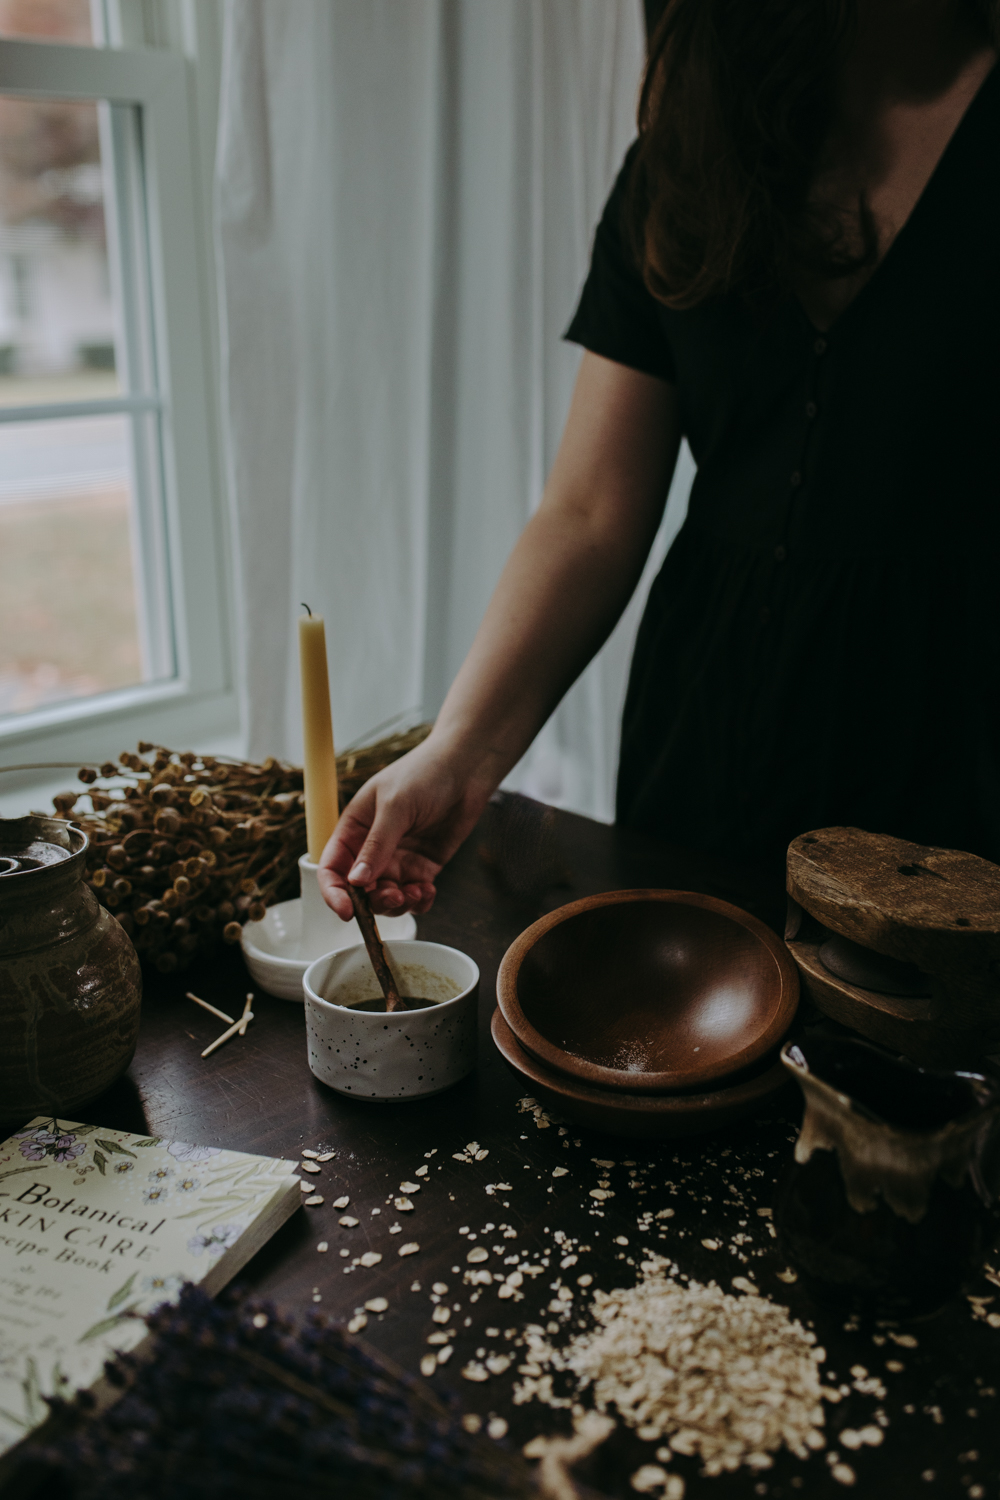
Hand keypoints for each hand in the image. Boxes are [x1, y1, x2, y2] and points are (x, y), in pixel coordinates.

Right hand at [316, 737, 495, 918]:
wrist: (465, 767)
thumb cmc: (424, 773)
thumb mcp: (395, 806)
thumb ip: (377, 845)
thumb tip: (356, 881)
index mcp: (354, 829)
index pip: (332, 868)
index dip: (334, 893)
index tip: (347, 911)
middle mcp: (372, 848)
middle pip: (360, 891)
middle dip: (374, 901)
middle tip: (395, 897)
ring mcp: (399, 859)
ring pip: (387, 898)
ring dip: (398, 904)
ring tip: (416, 892)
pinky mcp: (423, 867)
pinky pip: (415, 895)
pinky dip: (419, 901)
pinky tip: (428, 891)